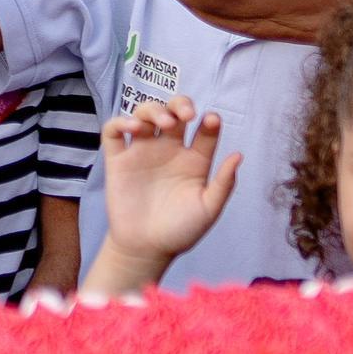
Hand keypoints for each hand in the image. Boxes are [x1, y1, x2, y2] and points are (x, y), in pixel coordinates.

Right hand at [97, 99, 241, 270]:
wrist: (146, 249)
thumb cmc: (180, 231)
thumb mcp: (208, 209)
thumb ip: (224, 183)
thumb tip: (238, 155)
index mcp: (194, 160)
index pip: (204, 130)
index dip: (210, 121)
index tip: (211, 121)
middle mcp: (169, 151)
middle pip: (174, 112)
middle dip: (181, 104)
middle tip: (187, 116)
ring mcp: (143, 152)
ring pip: (145, 114)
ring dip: (154, 109)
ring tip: (164, 121)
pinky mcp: (118, 160)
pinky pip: (114, 131)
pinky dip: (121, 122)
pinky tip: (133, 127)